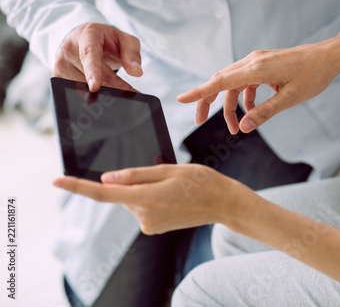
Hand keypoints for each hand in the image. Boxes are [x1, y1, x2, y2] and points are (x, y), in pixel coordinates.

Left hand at [52, 164, 249, 234]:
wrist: (222, 203)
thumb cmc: (200, 181)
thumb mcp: (169, 169)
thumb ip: (135, 175)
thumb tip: (106, 178)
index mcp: (146, 198)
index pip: (103, 193)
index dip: (78, 186)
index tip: (57, 180)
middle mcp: (144, 216)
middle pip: (122, 193)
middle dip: (134, 181)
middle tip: (164, 176)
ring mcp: (150, 225)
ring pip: (133, 200)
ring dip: (144, 190)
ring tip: (172, 187)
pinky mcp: (154, 228)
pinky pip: (142, 208)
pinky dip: (150, 199)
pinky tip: (172, 197)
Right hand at [53, 22, 142, 91]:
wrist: (86, 40)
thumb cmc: (107, 40)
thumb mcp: (125, 40)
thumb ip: (133, 54)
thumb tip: (137, 72)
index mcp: (87, 35)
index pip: (88, 54)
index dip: (92, 71)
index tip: (95, 86)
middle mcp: (69, 48)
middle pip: (90, 77)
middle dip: (112, 89)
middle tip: (130, 96)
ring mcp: (61, 63)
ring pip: (83, 88)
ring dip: (103, 94)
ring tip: (118, 94)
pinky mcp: (58, 76)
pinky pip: (75, 92)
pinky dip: (91, 97)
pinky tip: (102, 96)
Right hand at [177, 26, 339, 133]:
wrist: (328, 57)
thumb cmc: (313, 76)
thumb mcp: (290, 99)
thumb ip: (265, 113)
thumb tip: (245, 127)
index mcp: (256, 68)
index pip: (220, 81)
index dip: (199, 92)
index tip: (180, 99)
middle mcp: (252, 62)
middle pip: (220, 81)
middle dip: (208, 102)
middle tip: (200, 121)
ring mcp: (257, 62)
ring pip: (232, 83)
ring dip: (230, 105)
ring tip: (236, 128)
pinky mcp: (263, 65)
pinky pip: (245, 82)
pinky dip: (243, 98)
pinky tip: (251, 112)